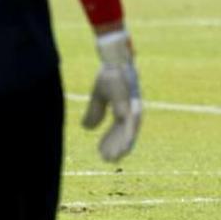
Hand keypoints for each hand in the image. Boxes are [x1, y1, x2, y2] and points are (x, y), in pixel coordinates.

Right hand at [82, 30, 140, 161]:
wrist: (114, 58)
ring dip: (122, 146)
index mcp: (124, 108)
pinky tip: (126, 145)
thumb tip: (87, 129)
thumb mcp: (98, 96)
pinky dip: (128, 135)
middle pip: (126, 133)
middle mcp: (132, 109)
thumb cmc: (109, 74)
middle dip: (117, 148)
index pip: (118, 130)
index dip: (110, 142)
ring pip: (130, 132)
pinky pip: (130, 123)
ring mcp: (133, 106)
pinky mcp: (131, 104)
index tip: (101, 154)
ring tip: (114, 158)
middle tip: (108, 161)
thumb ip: (95, 111)